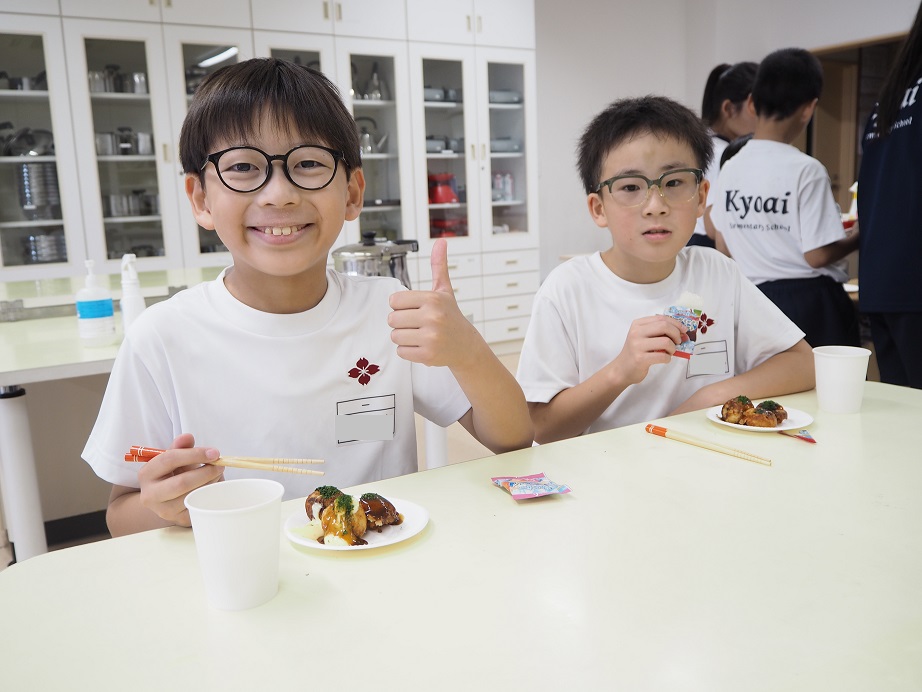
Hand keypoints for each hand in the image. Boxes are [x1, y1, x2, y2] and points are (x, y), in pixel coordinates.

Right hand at [136, 433, 223, 526]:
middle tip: (220, 464)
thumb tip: (188, 437)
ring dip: (211, 483)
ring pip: (193, 496)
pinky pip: (200, 505)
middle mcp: (150, 495)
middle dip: (205, 472)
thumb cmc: (172, 473)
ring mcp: (164, 511)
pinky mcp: (179, 520)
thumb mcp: (173, 458)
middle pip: (181, 483)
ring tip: (217, 473)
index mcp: (146, 474)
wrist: (165, 499)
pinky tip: (214, 485)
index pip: (169, 460)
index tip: (214, 452)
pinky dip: (211, 493)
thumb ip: (180, 446)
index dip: (194, 454)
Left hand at [388, 238, 475, 366]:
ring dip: (403, 337)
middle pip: (392, 319)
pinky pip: (401, 351)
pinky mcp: (427, 355)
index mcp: (432, 299)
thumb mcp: (444, 291)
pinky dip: (408, 351)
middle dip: (401, 322)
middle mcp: (432, 317)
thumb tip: (441, 241)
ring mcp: (430, 338)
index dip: (401, 306)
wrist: (466, 346)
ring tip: (420, 335)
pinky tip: (422, 346)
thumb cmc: (451, 316)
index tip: (414, 309)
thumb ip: (438, 266)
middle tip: (417, 324)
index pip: (394, 300)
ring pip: (395, 336)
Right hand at [611, 315, 686, 385]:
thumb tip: (681, 332)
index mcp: (637, 324)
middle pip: (664, 326)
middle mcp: (636, 332)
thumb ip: (658, 331)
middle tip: (678, 342)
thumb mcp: (643, 337)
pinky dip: (668, 358)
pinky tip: (664, 359)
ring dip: (673, 348)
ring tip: (670, 352)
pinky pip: (663, 356)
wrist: (622, 369)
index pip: (661, 318)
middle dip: (676, 334)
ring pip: (666, 341)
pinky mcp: (640, 358)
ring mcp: (637, 345)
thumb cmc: (636, 352)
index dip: (676, 323)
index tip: (683, 330)